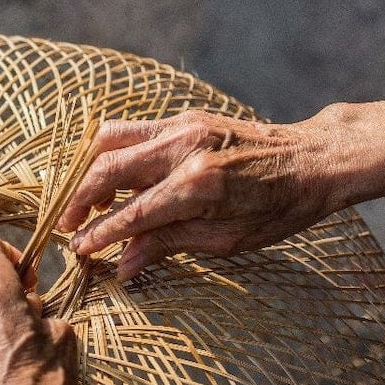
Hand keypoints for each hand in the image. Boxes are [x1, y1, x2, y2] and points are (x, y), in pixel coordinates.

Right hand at [58, 102, 384, 278]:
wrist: (315, 160)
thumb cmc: (279, 207)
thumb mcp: (226, 239)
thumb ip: (168, 245)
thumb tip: (124, 266)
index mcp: (199, 185)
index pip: (132, 213)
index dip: (100, 234)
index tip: (79, 250)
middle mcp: (185, 148)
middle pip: (108, 168)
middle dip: (81, 199)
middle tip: (69, 226)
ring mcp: (183, 126)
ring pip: (111, 139)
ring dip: (90, 171)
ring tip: (89, 202)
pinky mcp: (185, 118)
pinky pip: (132, 131)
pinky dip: (112, 154)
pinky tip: (116, 181)